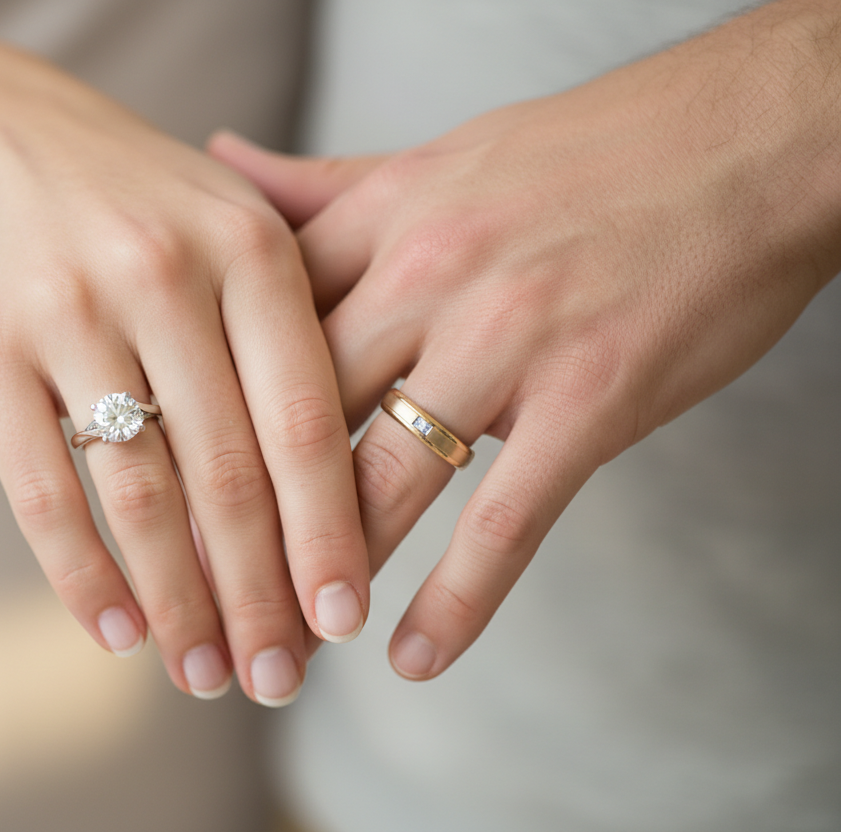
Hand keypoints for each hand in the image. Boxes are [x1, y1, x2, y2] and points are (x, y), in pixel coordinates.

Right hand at [0, 3, 368, 704]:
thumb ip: (291, 330)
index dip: (329, 533)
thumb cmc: (136, 198)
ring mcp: (69, 311)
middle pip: (231, 475)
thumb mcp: (232, 222)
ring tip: (204, 676)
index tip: (346, 622)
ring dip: (180, 604)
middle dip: (261, 597)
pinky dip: (83, 574)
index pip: (306, 421)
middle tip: (280, 681)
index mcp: (251, 250)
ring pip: (142, 494)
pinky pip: (42, 486)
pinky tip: (117, 633)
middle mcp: (165, 276)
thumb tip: (338, 497)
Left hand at [211, 0, 840, 679]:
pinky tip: (411, 657)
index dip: (195, 420)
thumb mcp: (433, 154)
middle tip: (196, 601)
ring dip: (324, 576)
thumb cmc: (585, 151)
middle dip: (239, 522)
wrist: (746, 138)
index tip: (154, 489)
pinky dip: (457, 600)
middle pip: (295, 421)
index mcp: (380, 220)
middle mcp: (424, 278)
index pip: (254, 335)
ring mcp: (506, 340)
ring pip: (381, 479)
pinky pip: (504, 519)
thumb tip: (220, 156)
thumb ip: (321, 184)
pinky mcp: (588, 399)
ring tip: (282, 648)